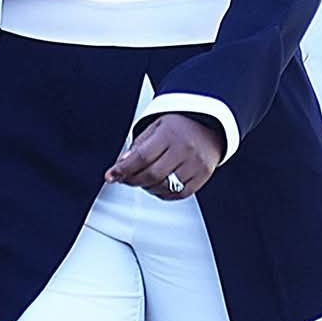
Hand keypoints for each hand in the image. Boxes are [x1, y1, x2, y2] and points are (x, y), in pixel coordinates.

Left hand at [108, 113, 224, 200]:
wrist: (210, 126)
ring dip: (147, 187)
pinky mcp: (203, 176)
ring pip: (165, 187)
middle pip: (152, 174)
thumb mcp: (156, 126)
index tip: (111, 175)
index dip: (123, 168)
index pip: (142, 156)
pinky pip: (180, 194)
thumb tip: (122, 164)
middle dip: (133, 180)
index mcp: (169, 134)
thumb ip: (139, 144)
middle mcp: (184, 150)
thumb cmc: (180, 125)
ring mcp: (195, 164)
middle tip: (124, 179)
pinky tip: (157, 187)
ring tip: (142, 180)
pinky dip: (164, 194)